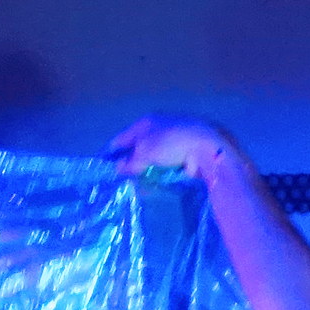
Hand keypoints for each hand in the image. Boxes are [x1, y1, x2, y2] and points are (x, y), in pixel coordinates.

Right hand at [108, 116, 243, 178]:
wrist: (206, 148)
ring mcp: (174, 141)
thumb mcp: (144, 151)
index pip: (123, 137)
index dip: (113, 151)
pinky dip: (159, 176)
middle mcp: (160, 128)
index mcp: (147, 121)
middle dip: (129, 164)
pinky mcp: (186, 155)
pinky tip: (153, 187)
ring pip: (153, 159)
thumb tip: (118, 169)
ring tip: (136, 187)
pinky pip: (167, 168)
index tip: (104, 165)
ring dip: (144, 172)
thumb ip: (129, 162)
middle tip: (120, 180)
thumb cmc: (169, 143)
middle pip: (138, 148)